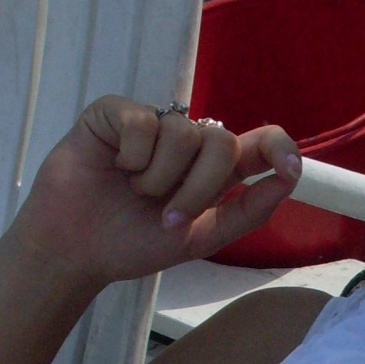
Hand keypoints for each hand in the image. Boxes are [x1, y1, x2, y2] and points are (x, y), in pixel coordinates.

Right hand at [13, 97, 302, 287]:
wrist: (76, 250)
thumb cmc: (134, 242)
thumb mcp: (200, 238)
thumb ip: (246, 211)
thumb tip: (288, 180)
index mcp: (212, 170)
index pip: (259, 142)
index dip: (279, 147)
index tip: (288, 167)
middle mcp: (186, 142)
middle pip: (222, 140)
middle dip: (200, 186)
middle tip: (168, 216)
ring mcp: (152, 124)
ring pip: (182, 132)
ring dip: (160, 178)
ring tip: (134, 192)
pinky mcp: (115, 113)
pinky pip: (143, 122)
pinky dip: (133, 156)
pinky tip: (115, 167)